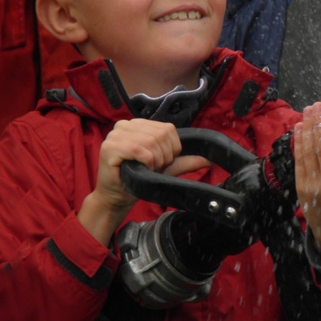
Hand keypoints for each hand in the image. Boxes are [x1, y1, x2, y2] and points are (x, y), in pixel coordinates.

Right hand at [79, 119, 208, 245]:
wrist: (119, 196)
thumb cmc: (140, 179)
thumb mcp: (167, 168)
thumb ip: (187, 161)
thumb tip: (210, 159)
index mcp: (139, 124)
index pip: (168, 128)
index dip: (172, 149)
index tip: (163, 162)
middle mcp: (126, 125)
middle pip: (161, 134)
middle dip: (163, 156)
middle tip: (153, 168)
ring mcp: (115, 134)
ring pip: (150, 141)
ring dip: (154, 161)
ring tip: (145, 169)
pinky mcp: (109, 146)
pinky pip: (137, 149)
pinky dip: (145, 161)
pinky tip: (139, 168)